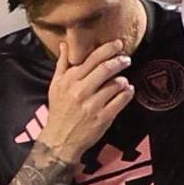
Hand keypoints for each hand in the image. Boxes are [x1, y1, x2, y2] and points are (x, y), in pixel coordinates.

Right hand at [41, 38, 134, 163]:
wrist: (60, 139)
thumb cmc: (59, 111)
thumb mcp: (55, 86)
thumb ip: (61, 64)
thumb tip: (64, 45)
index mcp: (69, 80)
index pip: (92, 58)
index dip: (108, 49)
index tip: (118, 45)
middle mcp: (80, 91)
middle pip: (106, 68)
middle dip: (120, 61)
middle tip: (126, 59)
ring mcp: (92, 105)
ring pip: (116, 84)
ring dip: (123, 80)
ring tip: (123, 80)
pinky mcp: (103, 118)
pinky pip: (121, 100)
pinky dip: (128, 93)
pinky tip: (127, 91)